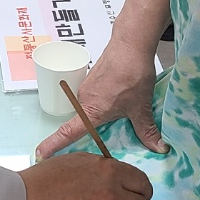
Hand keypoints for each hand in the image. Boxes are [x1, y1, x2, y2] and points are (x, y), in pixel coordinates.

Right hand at [35, 40, 165, 158]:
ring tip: (120, 112)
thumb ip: (147, 130)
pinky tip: (119, 98)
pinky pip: (94, 98)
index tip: (39, 156)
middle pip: (81, 123)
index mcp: (92, 111)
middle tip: (108, 136)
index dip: (52, 145)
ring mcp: (86, 88)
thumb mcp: (141, 106)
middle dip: (91, 132)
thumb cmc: (132, 74)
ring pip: (90, 109)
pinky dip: (104, 102)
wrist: (130, 43)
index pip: (67, 133)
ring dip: (101, 114)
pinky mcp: (92, 79)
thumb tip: (159, 149)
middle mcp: (83, 100)